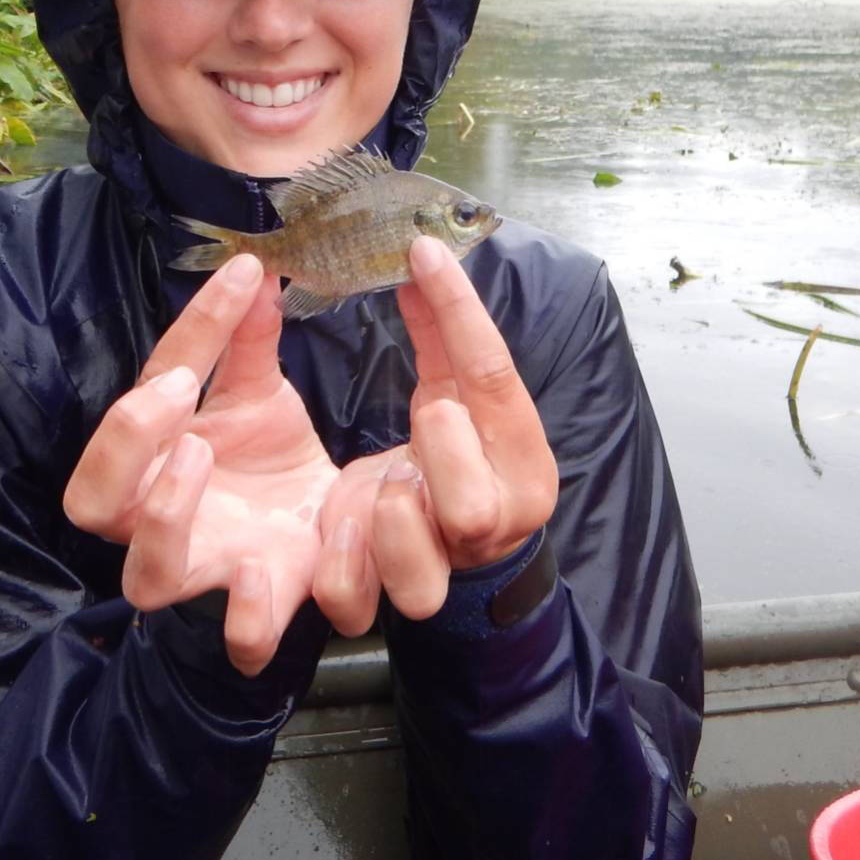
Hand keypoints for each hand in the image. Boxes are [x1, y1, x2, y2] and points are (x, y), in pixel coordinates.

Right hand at [64, 253, 340, 675]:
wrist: (321, 535)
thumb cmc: (266, 465)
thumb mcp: (255, 395)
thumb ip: (246, 339)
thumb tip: (252, 264)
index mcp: (151, 458)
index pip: (145, 393)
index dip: (188, 334)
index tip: (241, 278)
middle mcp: (158, 519)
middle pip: (92, 503)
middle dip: (124, 442)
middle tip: (177, 389)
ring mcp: (204, 572)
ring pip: (148, 576)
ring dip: (166, 515)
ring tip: (199, 456)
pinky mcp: (259, 612)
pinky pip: (236, 640)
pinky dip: (244, 616)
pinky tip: (257, 569)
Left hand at [316, 235, 557, 626]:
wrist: (474, 551)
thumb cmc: (464, 456)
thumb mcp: (459, 393)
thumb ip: (443, 335)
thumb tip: (420, 254)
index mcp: (523, 458)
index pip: (495, 378)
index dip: (459, 311)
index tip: (422, 253)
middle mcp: (494, 521)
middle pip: (472, 508)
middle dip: (440, 458)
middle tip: (425, 419)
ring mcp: (444, 568)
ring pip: (423, 579)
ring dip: (392, 527)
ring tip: (382, 491)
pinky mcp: (392, 595)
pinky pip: (365, 606)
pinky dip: (346, 570)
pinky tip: (336, 529)